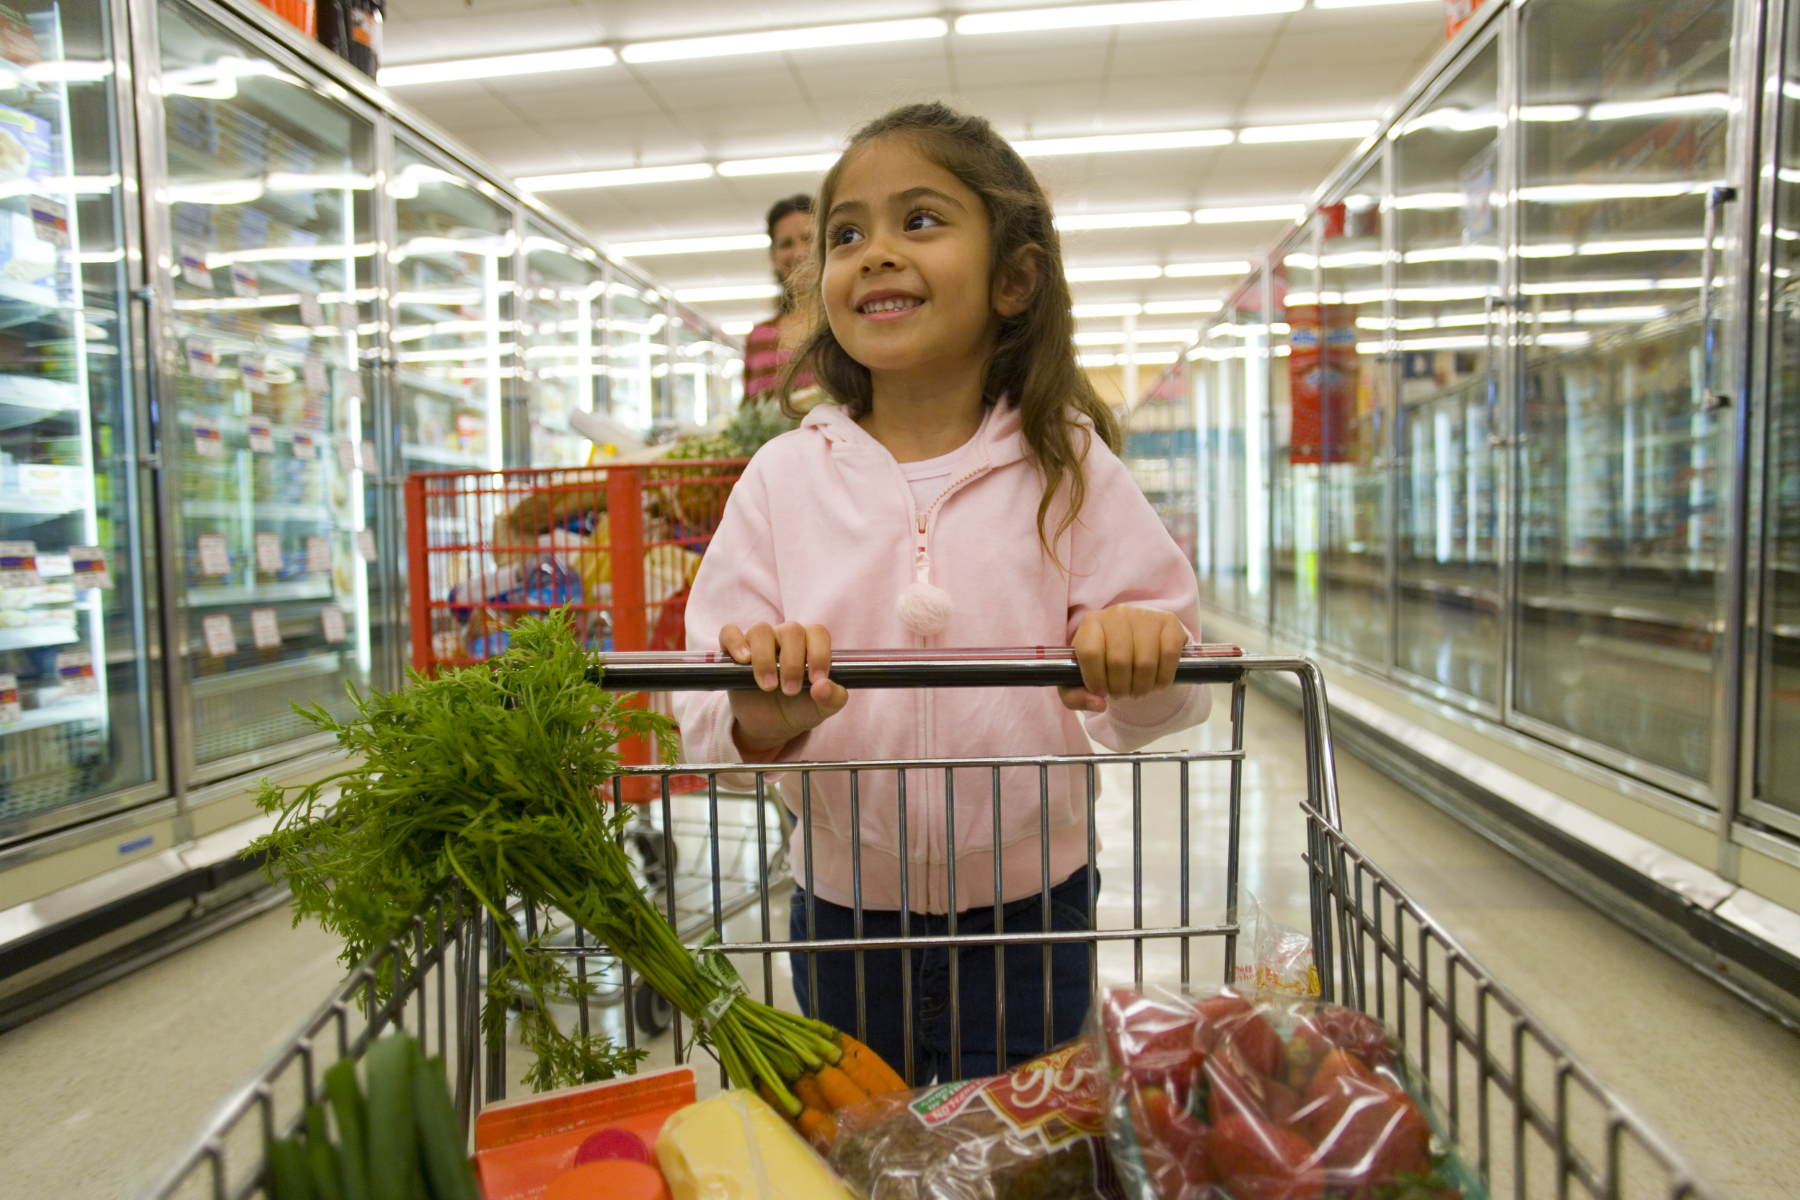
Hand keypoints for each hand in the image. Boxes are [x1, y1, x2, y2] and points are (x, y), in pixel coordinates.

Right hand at [721, 621, 848, 756]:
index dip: (819, 653)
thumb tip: (823, 686)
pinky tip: (743, 661)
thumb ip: (832, 698)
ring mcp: (758, 643)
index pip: (817, 633)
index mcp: (809, 645)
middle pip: (791, 630)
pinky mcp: (733, 653)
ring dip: (765, 659)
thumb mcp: (822, 709)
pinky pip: (729, 633)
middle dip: (793, 662)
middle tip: (790, 691)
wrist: (771, 727)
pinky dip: (735, 642)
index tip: (816, 680)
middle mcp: (784, 638)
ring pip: (761, 630)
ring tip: (768, 686)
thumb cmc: (800, 709)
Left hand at [1060, 606, 1186, 713]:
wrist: (1133, 641)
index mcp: (1090, 623)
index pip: (1089, 651)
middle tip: (1122, 695)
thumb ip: (1076, 696)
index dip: (1095, 678)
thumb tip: (1099, 704)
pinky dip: (1164, 677)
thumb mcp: (1080, 678)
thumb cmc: (1103, 661)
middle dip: (1120, 688)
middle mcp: (1117, 614)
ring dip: (1142, 687)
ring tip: (1138, 692)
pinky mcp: (1168, 621)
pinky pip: (1170, 653)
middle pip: (1119, 660)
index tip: (1101, 691)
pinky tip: (1158, 685)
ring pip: (1145, 661)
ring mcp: (1144, 615)